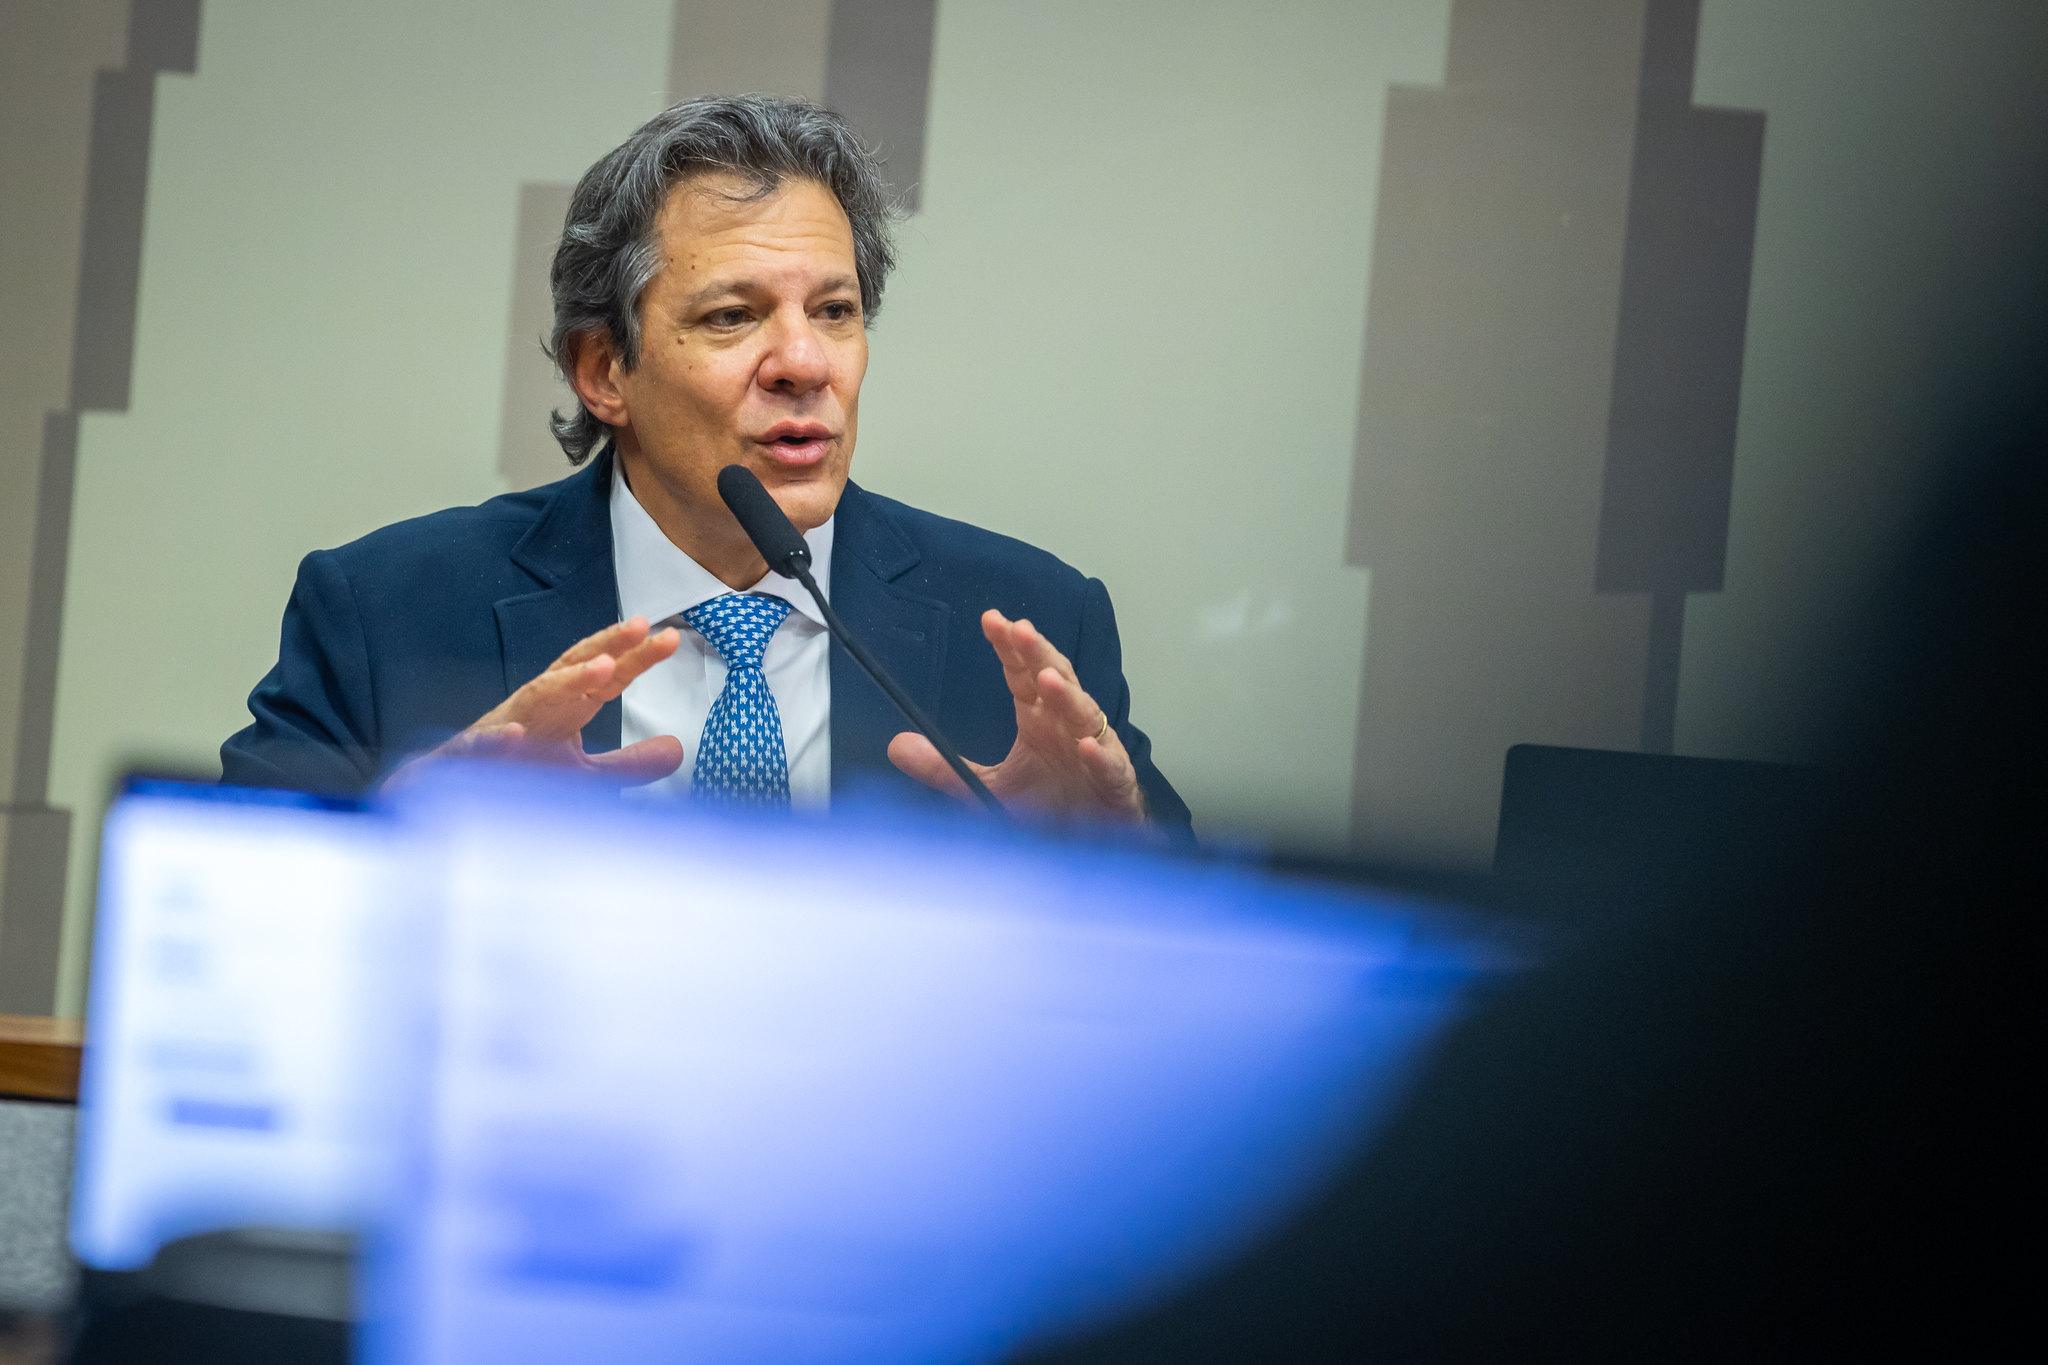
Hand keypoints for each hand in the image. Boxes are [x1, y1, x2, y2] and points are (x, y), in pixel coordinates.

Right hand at [388, 617, 684, 787]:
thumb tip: (678, 749)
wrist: (447, 798)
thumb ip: (627, 762)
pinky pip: (478, 746)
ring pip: (533, 699)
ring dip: (566, 683)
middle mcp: (533, 709)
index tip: (670, 639)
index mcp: (561, 709)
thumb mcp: (583, 773)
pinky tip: (515, 735)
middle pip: (573, 670)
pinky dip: (495, 740)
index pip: (603, 676)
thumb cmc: (518, 773)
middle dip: (606, 647)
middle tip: (640, 627)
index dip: (635, 657)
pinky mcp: (466, 758)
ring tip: (602, 669)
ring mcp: (500, 729)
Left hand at [887, 609, 1145, 820]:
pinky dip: (1099, 756)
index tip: (991, 619)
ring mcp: (1094, 751)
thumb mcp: (985, 788)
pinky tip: (1085, 746)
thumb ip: (943, 768)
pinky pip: (1109, 766)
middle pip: (1055, 678)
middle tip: (1020, 630)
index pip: (1022, 673)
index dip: (1010, 647)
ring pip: (1083, 715)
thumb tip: (895, 745)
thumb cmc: (1047, 811)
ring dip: (1066, 696)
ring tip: (1046, 679)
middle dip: (1038, 654)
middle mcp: (1066, 726)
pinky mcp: (1114, 785)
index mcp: (1038, 720)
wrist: (1090, 849)